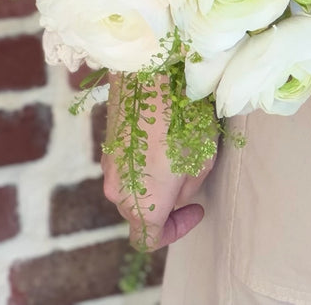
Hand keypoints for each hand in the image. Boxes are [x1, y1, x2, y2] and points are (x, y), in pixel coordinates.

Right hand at [101, 72, 216, 250]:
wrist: (150, 72)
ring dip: (154, 178)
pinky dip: (143, 159)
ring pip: (132, 186)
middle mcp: (118, 191)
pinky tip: (163, 132)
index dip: (175, 231)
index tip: (196, 208)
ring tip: (180, 147)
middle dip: (166, 201)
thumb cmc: (182, 117)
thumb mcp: (202, 158)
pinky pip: (126, 163)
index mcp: (143, 204)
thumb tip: (178, 193)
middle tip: (190, 173)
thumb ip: (189, 187)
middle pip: (139, 212)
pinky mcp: (107, 144)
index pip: (149, 239)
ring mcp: (109, 166)